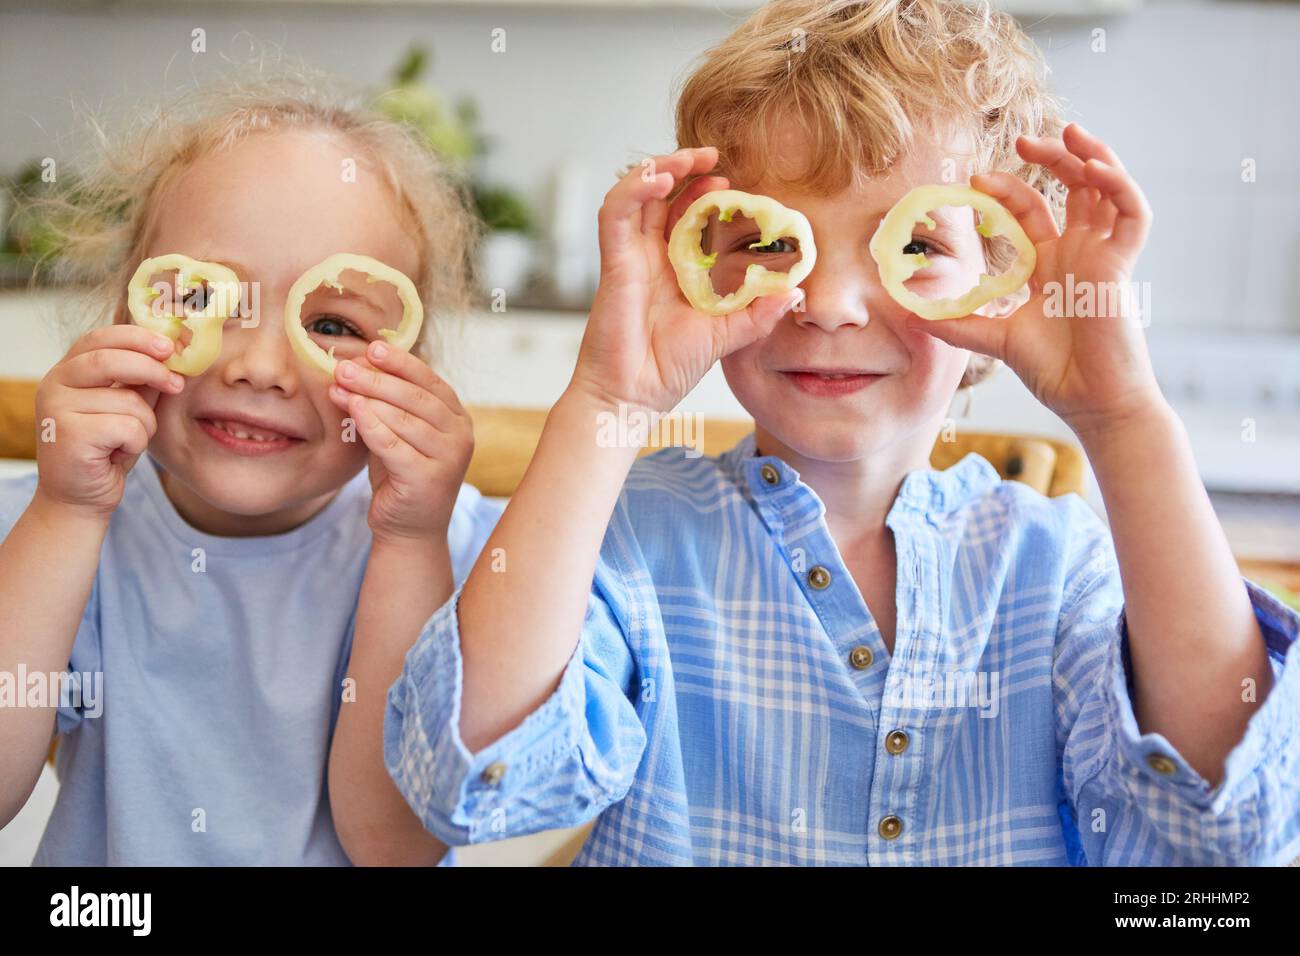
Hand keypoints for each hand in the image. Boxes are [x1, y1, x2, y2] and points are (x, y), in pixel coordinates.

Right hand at [34, 324, 183, 517]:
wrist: (80, 499)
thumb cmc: (107, 451)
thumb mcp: (127, 409)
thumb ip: (141, 381)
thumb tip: (173, 352)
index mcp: (66, 372)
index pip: (99, 338)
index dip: (136, 337)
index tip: (169, 346)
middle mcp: (54, 384)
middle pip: (110, 360)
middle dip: (152, 370)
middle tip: (177, 384)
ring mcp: (56, 409)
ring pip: (127, 400)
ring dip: (144, 424)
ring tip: (129, 441)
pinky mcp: (68, 435)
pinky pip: (127, 427)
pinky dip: (136, 443)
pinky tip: (117, 455)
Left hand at [328, 340, 472, 543]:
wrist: (409, 528)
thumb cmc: (400, 474)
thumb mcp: (396, 432)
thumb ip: (384, 403)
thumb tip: (355, 365)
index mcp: (457, 418)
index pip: (430, 381)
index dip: (400, 362)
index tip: (371, 347)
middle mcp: (461, 435)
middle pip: (417, 397)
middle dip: (378, 378)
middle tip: (345, 366)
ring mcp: (449, 458)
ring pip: (405, 419)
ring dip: (368, 398)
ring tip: (339, 385)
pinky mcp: (429, 479)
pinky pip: (394, 445)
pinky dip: (372, 424)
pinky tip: (353, 409)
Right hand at [572, 146, 803, 414]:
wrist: (631, 398)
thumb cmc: (667, 370)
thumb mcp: (726, 337)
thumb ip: (757, 314)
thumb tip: (794, 292)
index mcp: (675, 269)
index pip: (688, 216)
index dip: (708, 194)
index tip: (737, 184)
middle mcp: (650, 257)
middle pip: (663, 196)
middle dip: (686, 169)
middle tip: (715, 157)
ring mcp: (630, 257)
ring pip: (636, 194)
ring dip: (661, 168)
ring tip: (689, 157)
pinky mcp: (613, 262)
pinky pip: (616, 213)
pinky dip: (633, 188)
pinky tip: (660, 177)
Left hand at [911, 124, 1163, 436]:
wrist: (1092, 401)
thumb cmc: (1055, 372)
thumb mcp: (997, 340)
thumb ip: (960, 325)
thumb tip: (914, 315)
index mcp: (1051, 265)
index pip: (1032, 212)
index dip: (1010, 190)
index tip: (977, 180)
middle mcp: (1080, 253)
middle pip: (1073, 189)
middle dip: (1052, 160)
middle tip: (1021, 142)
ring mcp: (1103, 256)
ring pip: (1108, 190)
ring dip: (1092, 157)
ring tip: (1067, 134)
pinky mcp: (1122, 266)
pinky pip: (1134, 214)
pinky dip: (1119, 186)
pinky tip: (1094, 168)